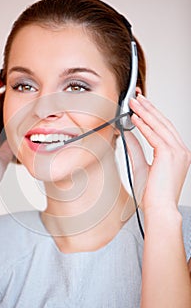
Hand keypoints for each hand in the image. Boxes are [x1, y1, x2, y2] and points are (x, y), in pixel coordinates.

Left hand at [129, 94, 190, 211]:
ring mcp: (178, 152)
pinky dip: (144, 125)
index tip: (141, 107)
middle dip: (149, 108)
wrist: (158, 210)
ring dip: (146, 112)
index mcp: (177, 154)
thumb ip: (135, 148)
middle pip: (164, 123)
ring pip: (160, 126)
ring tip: (134, 101)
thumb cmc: (152, 195)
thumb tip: (126, 134)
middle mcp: (181, 151)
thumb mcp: (141, 166)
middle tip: (137, 97)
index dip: (152, 115)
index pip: (164, 129)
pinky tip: (135, 116)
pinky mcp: (170, 154)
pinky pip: (155, 135)